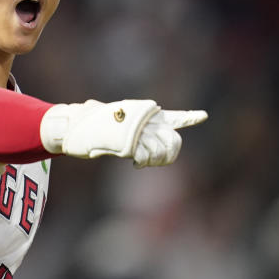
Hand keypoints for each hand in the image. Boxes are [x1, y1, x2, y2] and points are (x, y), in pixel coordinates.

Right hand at [40, 99, 206, 166]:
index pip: (173, 117)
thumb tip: (108, 122)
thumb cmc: (90, 125)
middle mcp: (146, 120)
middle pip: (173, 141)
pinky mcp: (131, 142)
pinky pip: (146, 157)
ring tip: (140, 161)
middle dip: (167, 155)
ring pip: (162, 151)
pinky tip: (134, 163)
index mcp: (145, 115)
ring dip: (152, 161)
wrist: (75, 125)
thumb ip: (123, 126)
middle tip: (150, 160)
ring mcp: (139, 131)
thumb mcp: (110, 123)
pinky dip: (142, 163)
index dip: (189, 117)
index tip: (203, 115)